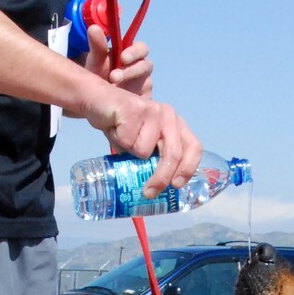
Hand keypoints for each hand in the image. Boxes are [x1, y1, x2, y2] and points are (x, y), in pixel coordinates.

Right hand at [81, 82, 201, 195]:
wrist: (99, 102)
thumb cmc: (123, 127)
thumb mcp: (143, 143)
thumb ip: (153, 159)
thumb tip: (154, 190)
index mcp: (176, 125)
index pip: (193, 147)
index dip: (188, 168)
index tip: (176, 186)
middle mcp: (169, 116)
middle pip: (173, 153)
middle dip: (161, 177)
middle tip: (149, 192)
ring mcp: (153, 110)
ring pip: (145, 151)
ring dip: (129, 153)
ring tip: (122, 139)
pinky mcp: (135, 108)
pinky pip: (128, 141)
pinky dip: (118, 141)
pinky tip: (115, 129)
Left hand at [84, 21, 153, 97]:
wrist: (94, 98)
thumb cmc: (98, 75)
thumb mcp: (95, 62)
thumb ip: (97, 46)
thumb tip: (94, 28)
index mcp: (132, 55)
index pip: (142, 48)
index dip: (135, 52)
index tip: (122, 57)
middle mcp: (141, 68)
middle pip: (146, 65)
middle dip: (131, 70)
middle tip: (113, 77)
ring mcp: (145, 85)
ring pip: (147, 83)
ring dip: (132, 86)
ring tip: (114, 91)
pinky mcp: (145, 101)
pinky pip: (146, 101)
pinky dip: (137, 103)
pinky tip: (125, 105)